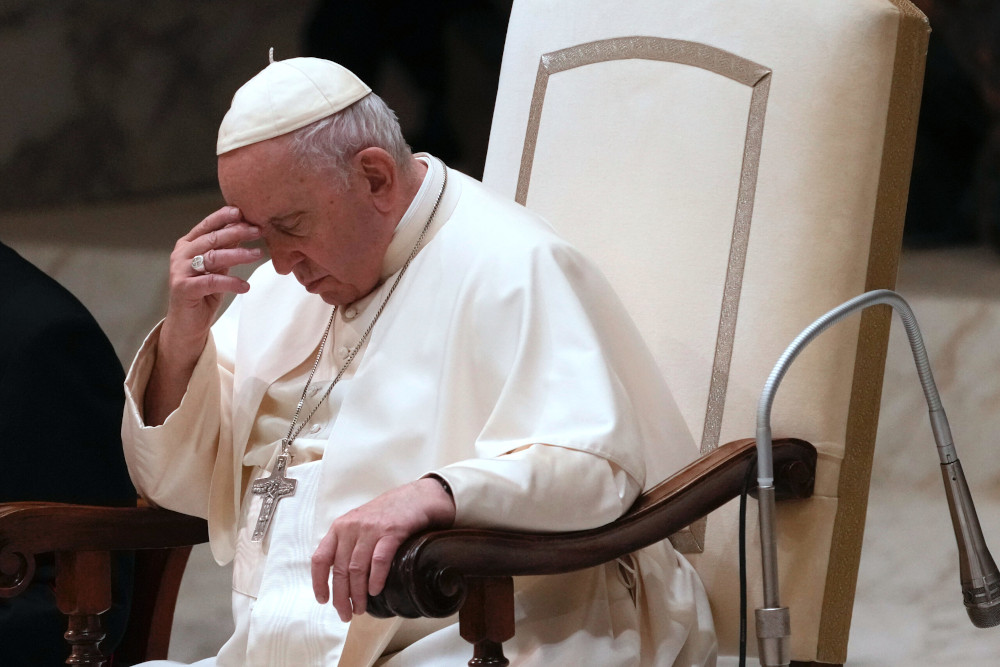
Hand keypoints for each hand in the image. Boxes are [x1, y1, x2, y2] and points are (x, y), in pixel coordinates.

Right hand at [163, 206, 261, 348]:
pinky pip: (212, 281)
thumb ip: (225, 249)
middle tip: (258, 230)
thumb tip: (244, 227)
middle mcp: (181, 255)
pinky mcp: (184, 288)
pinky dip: (231, 282)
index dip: (224, 217)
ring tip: (257, 254)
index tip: (243, 211)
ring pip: (213, 257)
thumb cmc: (204, 293)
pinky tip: (245, 286)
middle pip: (212, 239)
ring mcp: (180, 271)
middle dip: (237, 232)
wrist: (187, 324)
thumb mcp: (217, 267)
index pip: (207, 226)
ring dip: (238, 255)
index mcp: (188, 245)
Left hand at [311, 478, 455, 621]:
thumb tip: (340, 578)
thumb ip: (348, 544)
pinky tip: (376, 591)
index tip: (323, 600)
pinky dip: (376, 579)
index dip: (319, 582)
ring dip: (358, 594)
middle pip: (340, 569)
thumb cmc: (389, 513)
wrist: (418, 496)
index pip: (320, 558)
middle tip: (346, 614)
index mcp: (340, 527)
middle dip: (341, 597)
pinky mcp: (392, 531)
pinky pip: (379, 560)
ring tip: (361, 608)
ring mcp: (372, 529)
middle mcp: (352, 527)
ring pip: (357, 568)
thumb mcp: (361, 524)